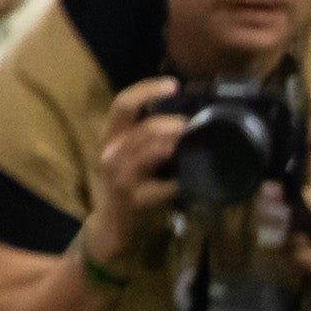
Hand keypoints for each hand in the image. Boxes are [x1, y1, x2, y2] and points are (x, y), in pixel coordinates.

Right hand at [84, 75, 186, 265]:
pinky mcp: (134, 199)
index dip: (146, 90)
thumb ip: (148, 139)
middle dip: (174, 125)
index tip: (174, 84)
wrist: (112, 226)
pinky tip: (193, 182)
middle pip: (143, 128)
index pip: (123, 104)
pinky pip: (164, 186)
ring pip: (152, 151)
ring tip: (198, 145)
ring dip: (178, 146)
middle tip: (196, 125)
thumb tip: (187, 117)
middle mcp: (111, 153)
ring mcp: (121, 176)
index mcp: (112, 138)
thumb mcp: (132, 157)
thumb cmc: (128, 186)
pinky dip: (182, 183)